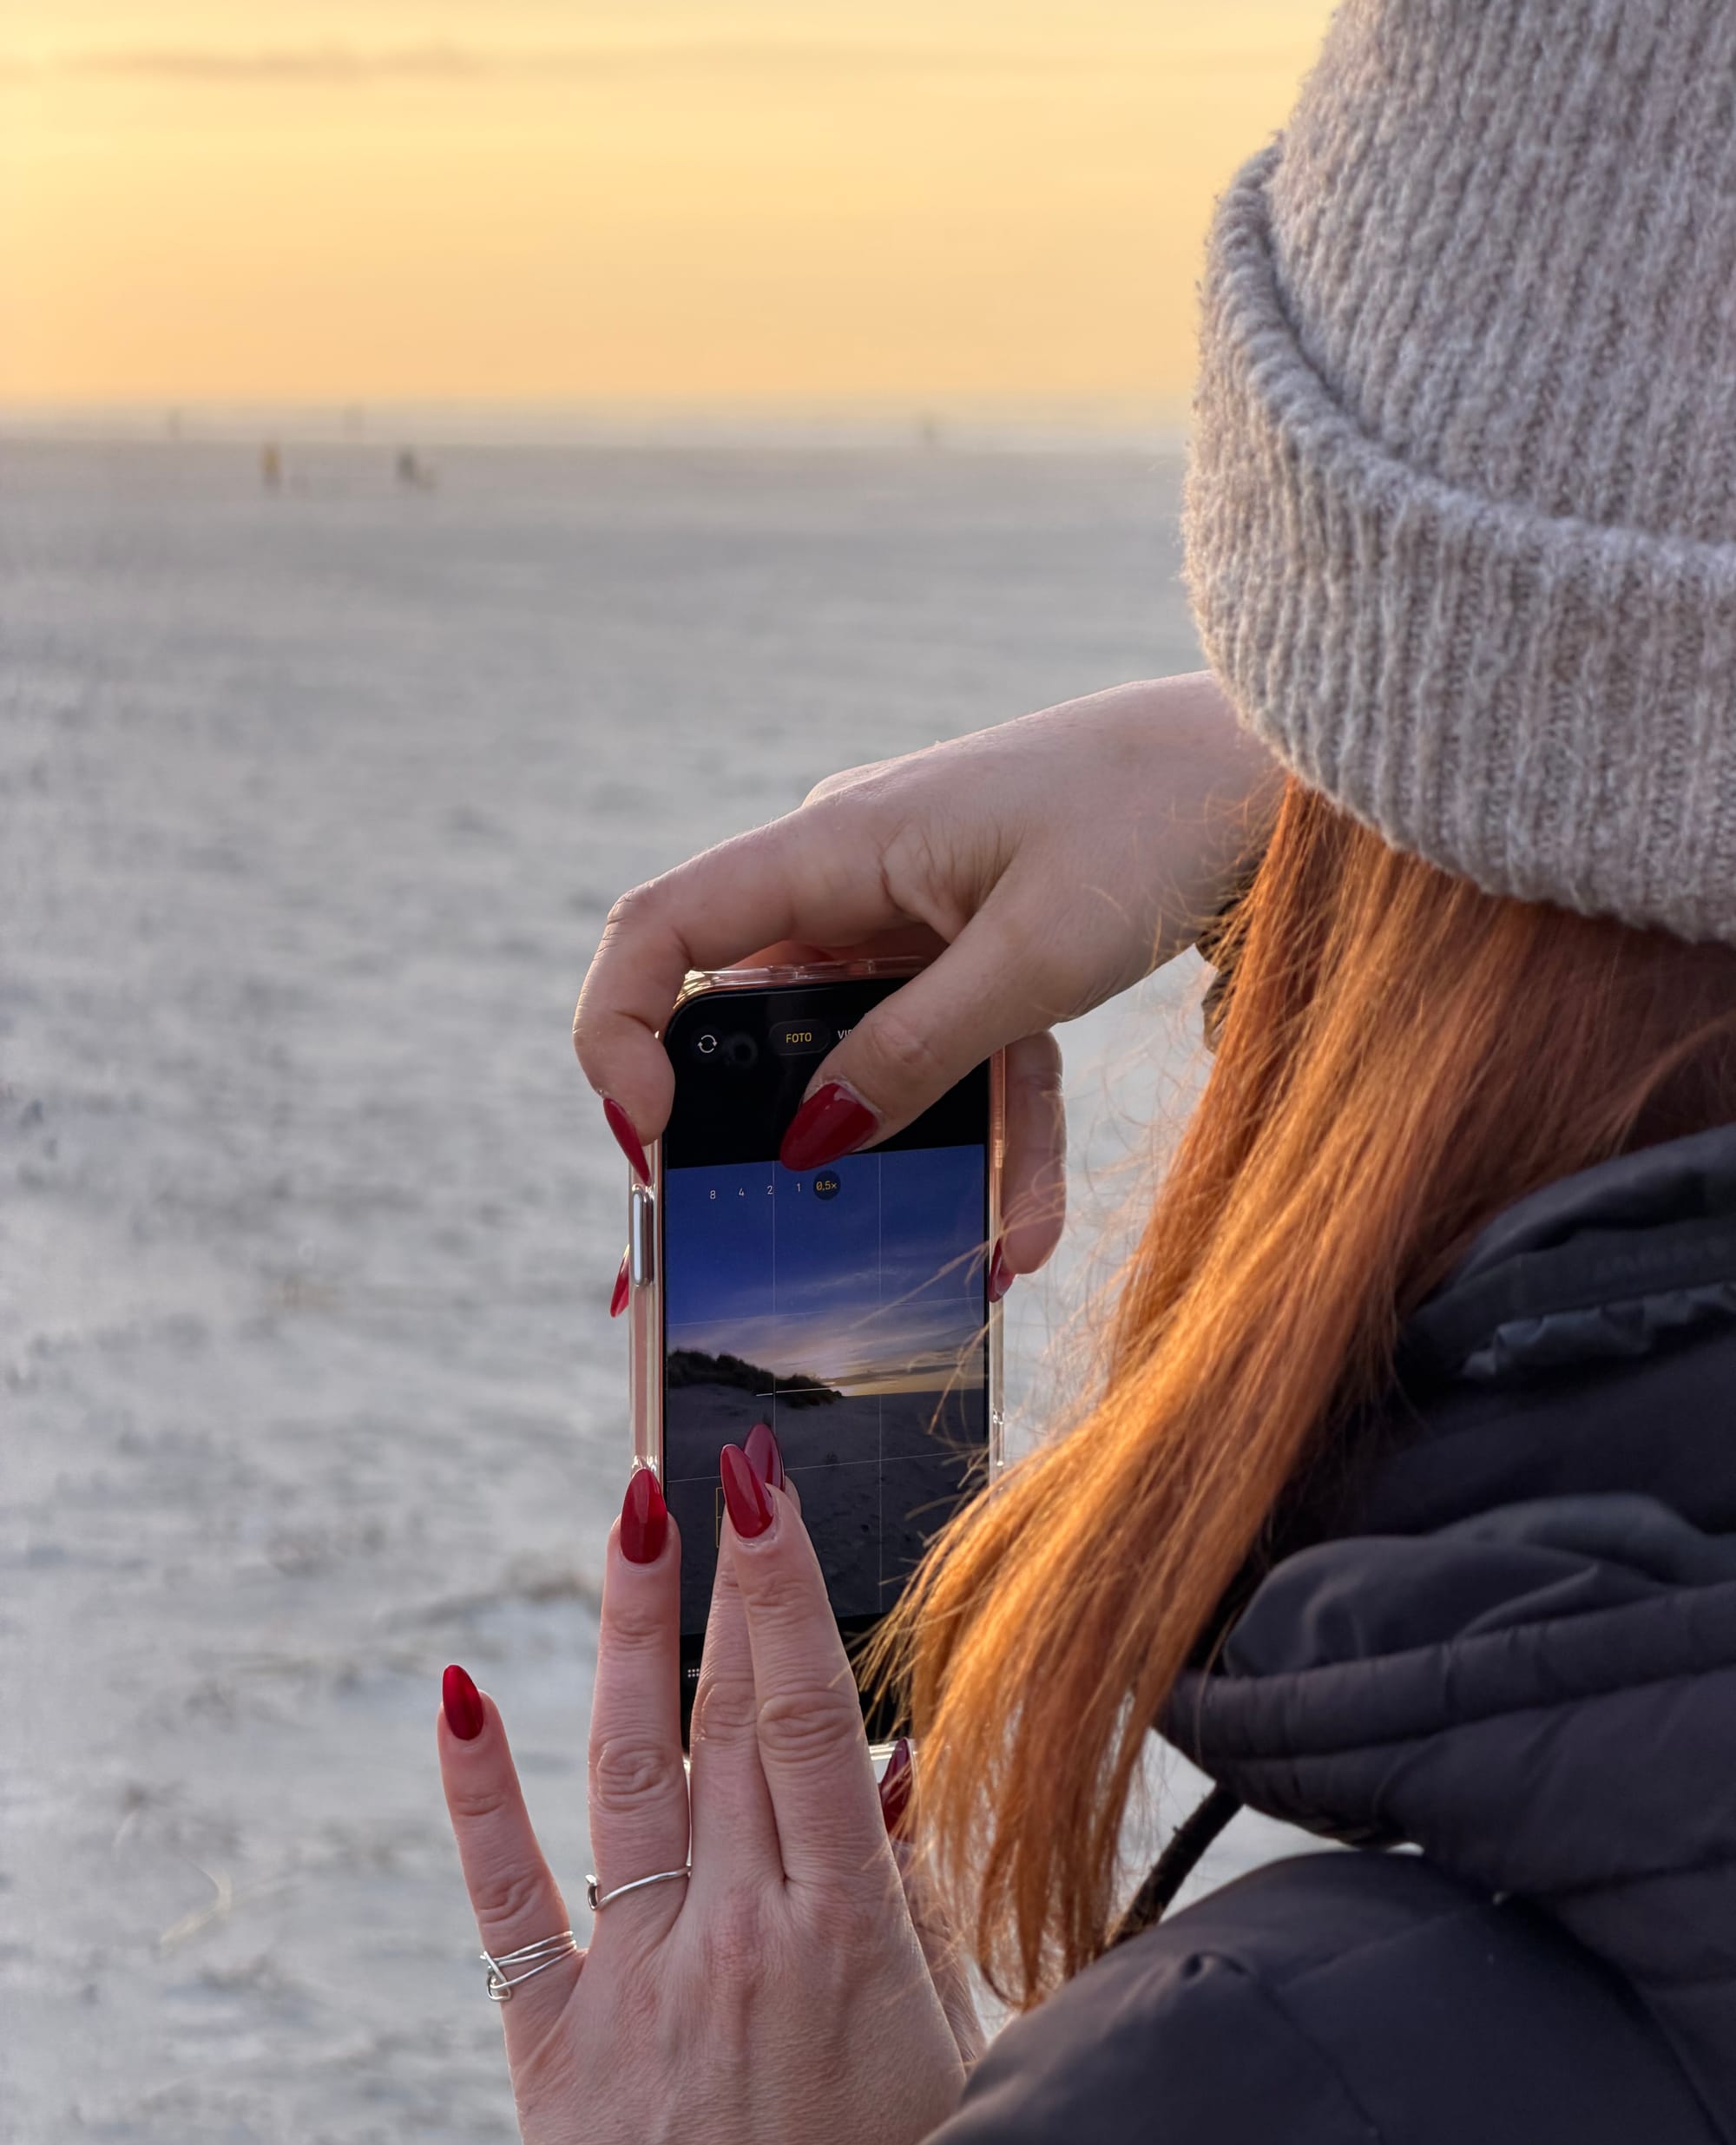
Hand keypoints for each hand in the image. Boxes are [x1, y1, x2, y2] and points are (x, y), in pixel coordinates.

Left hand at [437, 1450, 974, 2144]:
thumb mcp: (945, 2056)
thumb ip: (920, 1907)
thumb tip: (893, 1773)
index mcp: (844, 1934)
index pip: (810, 1724)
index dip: (787, 1596)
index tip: (770, 1490)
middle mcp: (735, 1933)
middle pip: (727, 1721)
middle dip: (723, 1580)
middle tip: (715, 1458)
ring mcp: (638, 1975)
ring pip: (627, 1770)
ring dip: (629, 1633)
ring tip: (629, 1513)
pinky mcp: (555, 2032)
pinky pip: (510, 1895)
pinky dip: (477, 1793)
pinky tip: (458, 1693)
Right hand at [574, 673, 1276, 1282]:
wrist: (1277, 763)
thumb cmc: (1154, 819)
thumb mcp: (1030, 961)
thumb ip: (913, 1054)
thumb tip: (807, 1144)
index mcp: (835, 846)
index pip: (664, 929)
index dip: (619, 1031)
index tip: (646, 1138)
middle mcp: (856, 875)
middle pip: (761, 1012)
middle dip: (761, 1130)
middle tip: (761, 1236)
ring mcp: (921, 913)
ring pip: (875, 1054)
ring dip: (913, 1155)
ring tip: (961, 1258)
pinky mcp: (986, 947)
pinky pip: (964, 1054)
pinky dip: (994, 1133)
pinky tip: (1023, 1233)